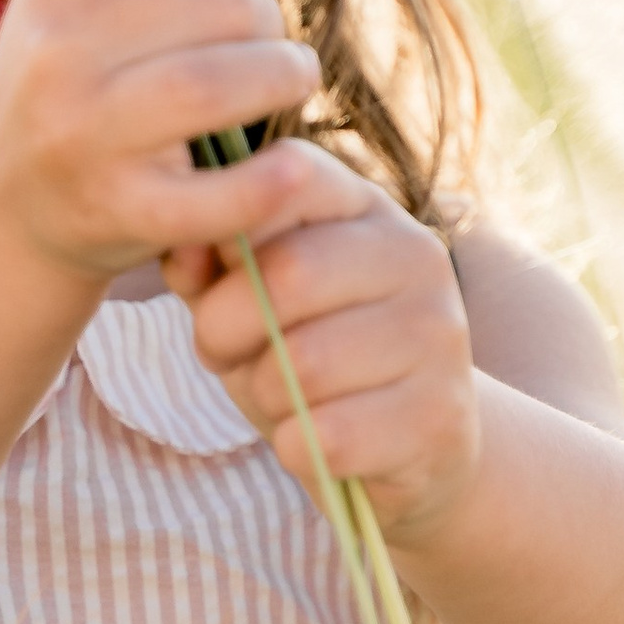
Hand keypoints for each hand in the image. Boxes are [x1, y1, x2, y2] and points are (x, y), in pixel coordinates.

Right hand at [0, 0, 320, 280]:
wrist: (10, 198)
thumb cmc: (88, 68)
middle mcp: (58, 42)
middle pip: (227, 2)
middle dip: (267, 23)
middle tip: (265, 49)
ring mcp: (82, 131)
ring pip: (228, 83)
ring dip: (283, 82)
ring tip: (284, 85)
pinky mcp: (115, 210)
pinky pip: (224, 192)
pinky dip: (275, 180)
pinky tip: (292, 166)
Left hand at [164, 144, 481, 544]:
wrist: (410, 450)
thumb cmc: (312, 361)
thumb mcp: (249, 305)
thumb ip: (209, 269)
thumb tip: (181, 248)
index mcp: (366, 209)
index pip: (294, 173)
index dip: (228, 230)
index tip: (213, 281)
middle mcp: (416, 255)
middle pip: (288, 274)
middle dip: (225, 328)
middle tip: (220, 353)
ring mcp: (439, 333)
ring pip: (305, 364)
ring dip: (264, 395)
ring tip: (280, 400)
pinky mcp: (442, 415)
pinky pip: (330, 436)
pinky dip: (296, 449)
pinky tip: (314, 444)